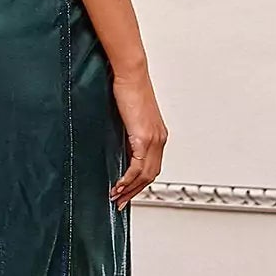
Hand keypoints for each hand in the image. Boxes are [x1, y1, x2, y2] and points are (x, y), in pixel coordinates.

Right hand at [109, 62, 166, 209]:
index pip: (152, 166)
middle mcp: (159, 139)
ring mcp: (153, 139)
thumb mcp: (129, 116)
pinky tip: (118, 186)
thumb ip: (127, 133)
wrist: (131, 73)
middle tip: (120, 202)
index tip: (127, 192)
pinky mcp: (144, 137)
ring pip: (145, 175)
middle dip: (135, 192)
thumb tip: (119, 146)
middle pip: (151, 175)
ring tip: (116, 198)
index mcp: (157, 134)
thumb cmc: (128, 88)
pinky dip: (127, 180)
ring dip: (130, 189)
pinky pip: (137, 167)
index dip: (140, 183)